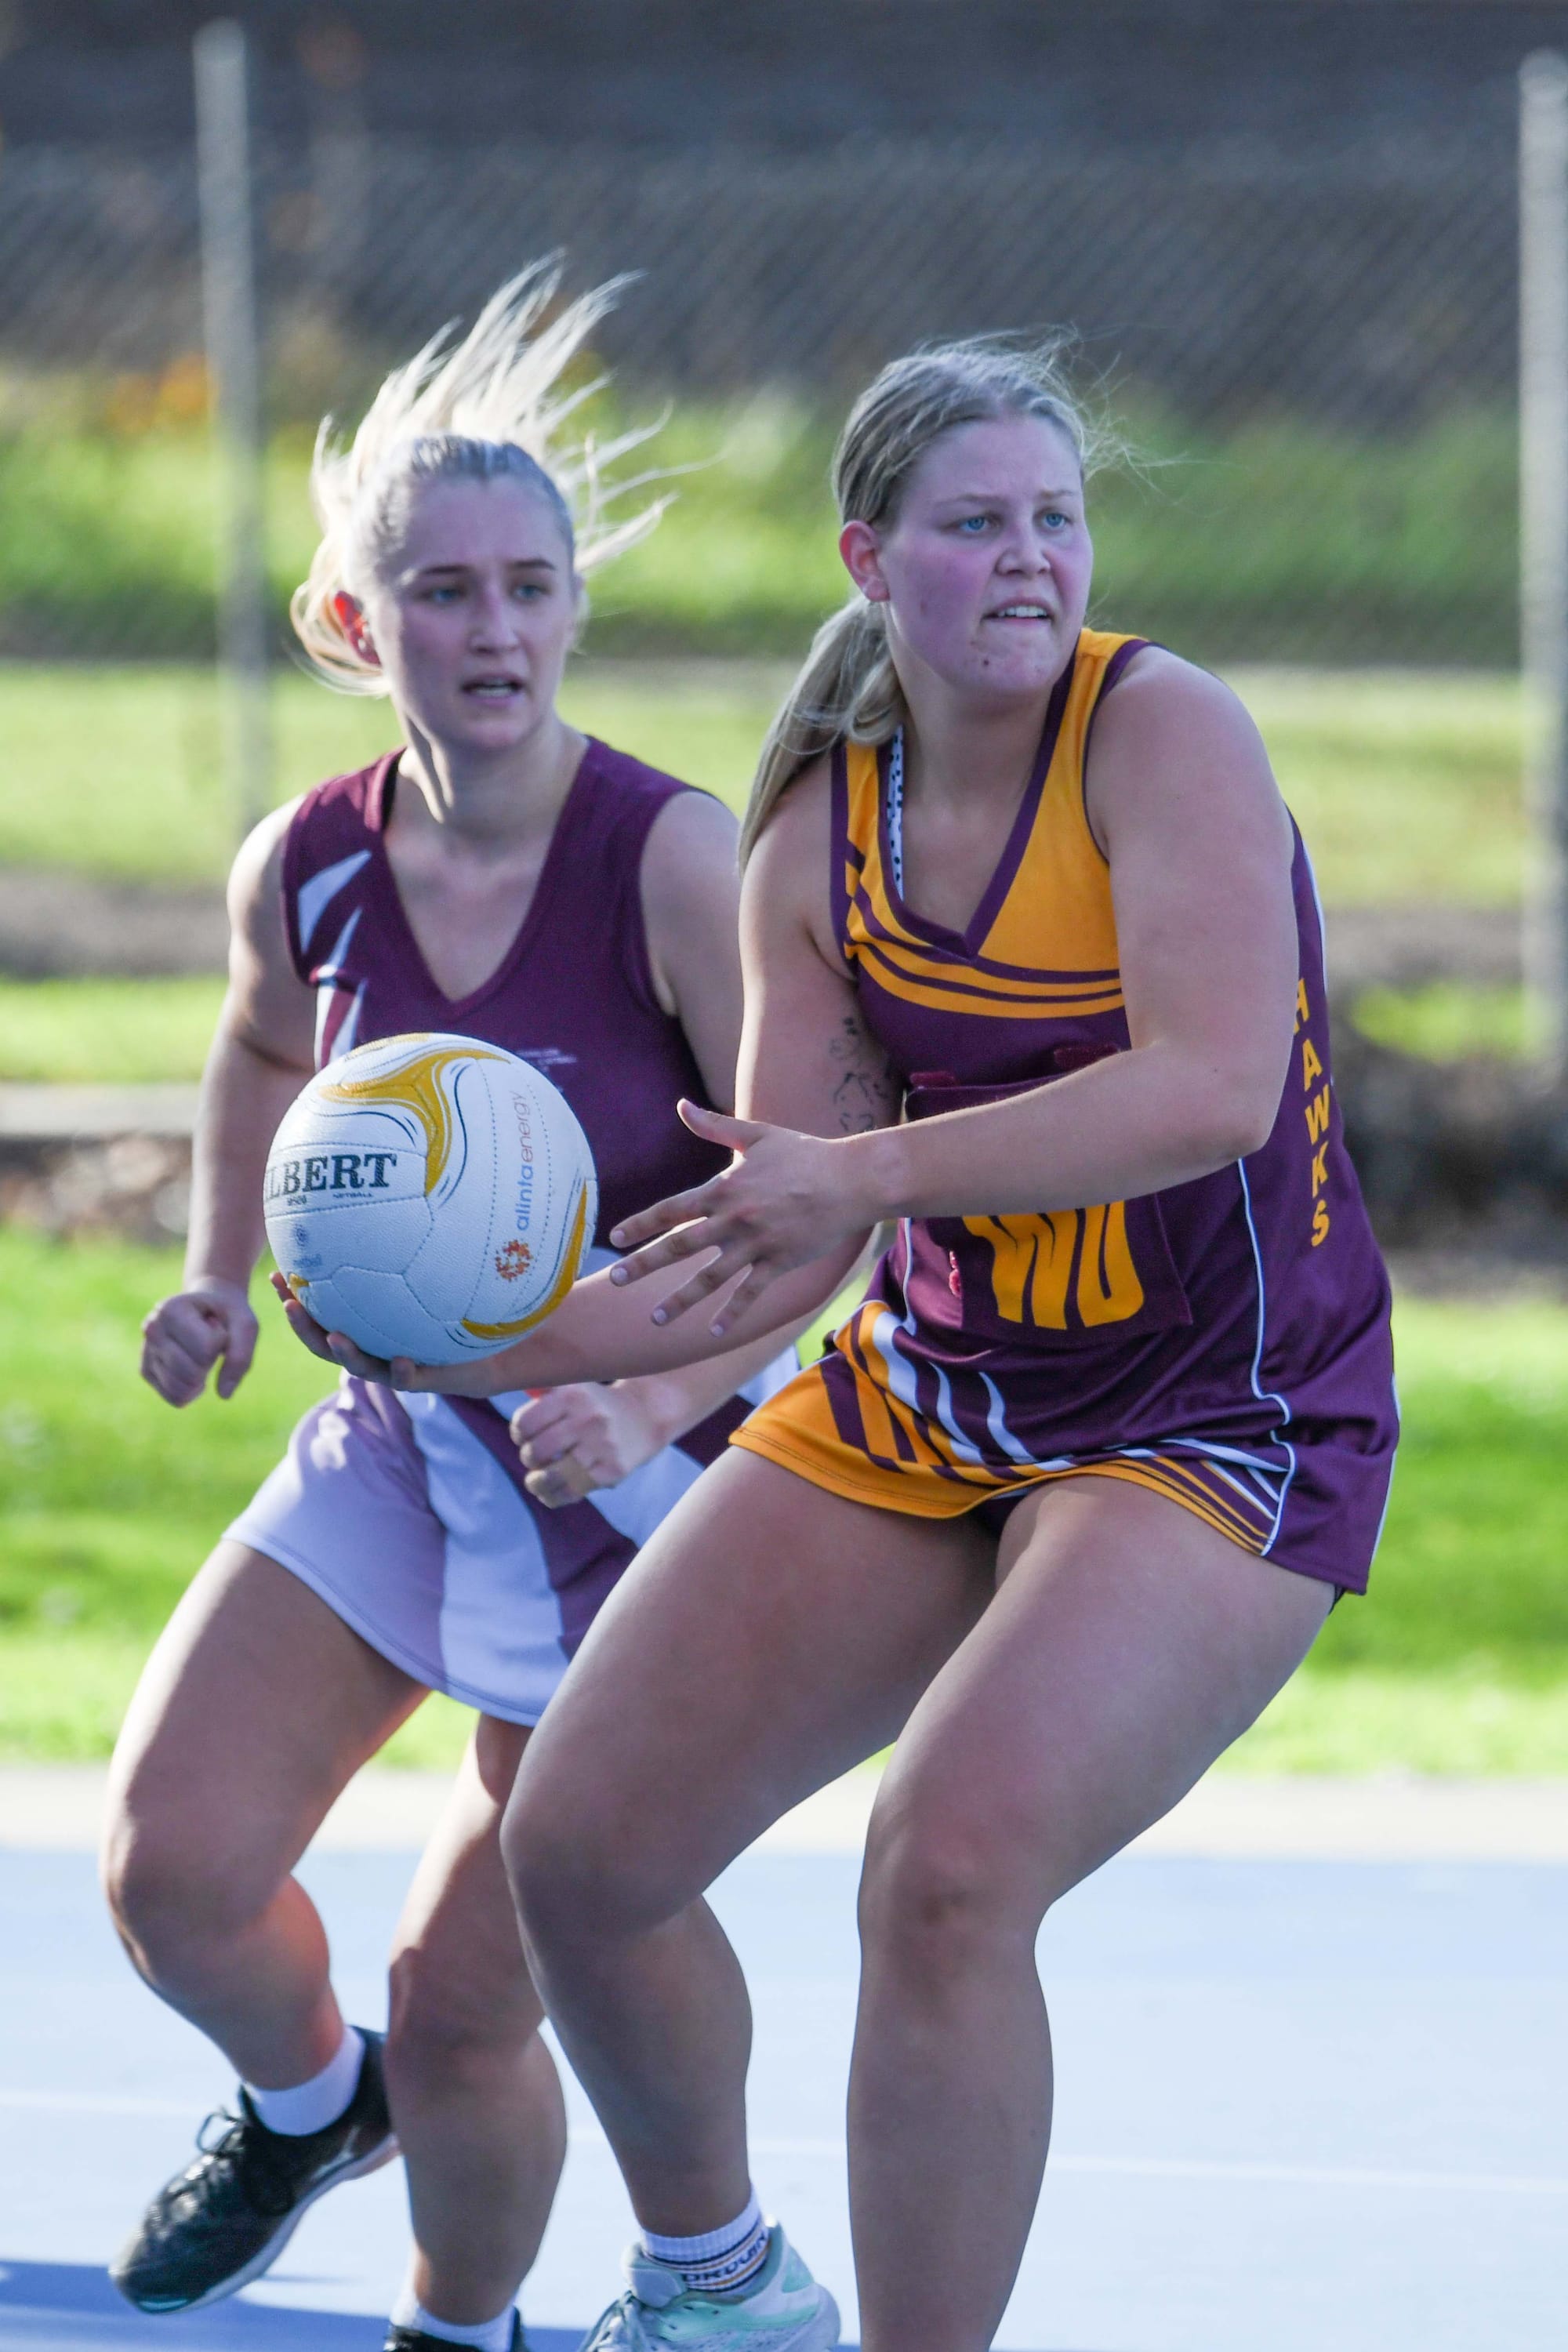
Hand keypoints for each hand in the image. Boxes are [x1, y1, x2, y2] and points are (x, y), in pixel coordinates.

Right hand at [141, 1279, 258, 1405]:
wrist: (207, 1307)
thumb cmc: (227, 1315)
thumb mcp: (245, 1325)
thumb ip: (241, 1357)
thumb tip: (224, 1395)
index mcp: (171, 1309)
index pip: (206, 1349)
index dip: (222, 1341)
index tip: (216, 1324)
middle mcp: (151, 1329)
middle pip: (192, 1373)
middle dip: (211, 1362)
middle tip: (208, 1340)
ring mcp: (145, 1350)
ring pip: (182, 1389)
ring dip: (202, 1377)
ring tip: (199, 1352)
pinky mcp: (146, 1371)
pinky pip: (175, 1398)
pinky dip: (193, 1390)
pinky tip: (193, 1368)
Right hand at [268, 1272, 499, 1395]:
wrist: (475, 1357)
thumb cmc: (441, 1315)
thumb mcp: (419, 1281)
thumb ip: (398, 1258)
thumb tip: (383, 1210)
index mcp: (358, 1329)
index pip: (316, 1315)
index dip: (291, 1298)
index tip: (275, 1275)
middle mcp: (367, 1350)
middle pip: (324, 1343)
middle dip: (303, 1326)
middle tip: (289, 1304)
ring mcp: (389, 1367)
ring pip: (359, 1365)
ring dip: (344, 1352)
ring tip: (335, 1337)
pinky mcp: (418, 1380)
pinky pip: (407, 1377)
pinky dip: (401, 1369)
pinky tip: (401, 1358)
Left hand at [509, 1382, 670, 1508]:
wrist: (645, 1415)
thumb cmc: (595, 1405)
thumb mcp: (573, 1388)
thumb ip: (540, 1395)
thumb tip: (499, 1393)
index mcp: (572, 1395)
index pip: (525, 1422)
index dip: (518, 1434)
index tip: (523, 1436)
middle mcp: (587, 1418)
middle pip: (535, 1452)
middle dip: (529, 1458)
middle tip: (534, 1457)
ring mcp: (602, 1446)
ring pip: (551, 1476)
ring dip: (536, 1482)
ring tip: (535, 1481)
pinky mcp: (613, 1470)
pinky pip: (572, 1492)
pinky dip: (554, 1497)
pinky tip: (550, 1493)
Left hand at [608, 1100, 870, 1333]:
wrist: (850, 1179)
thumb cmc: (804, 1154)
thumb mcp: (756, 1134)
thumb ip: (714, 1126)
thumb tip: (681, 1104)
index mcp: (724, 1190)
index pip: (671, 1209)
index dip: (641, 1224)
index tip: (616, 1238)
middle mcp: (734, 1220)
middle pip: (680, 1246)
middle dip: (645, 1265)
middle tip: (614, 1280)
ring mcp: (756, 1244)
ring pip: (710, 1278)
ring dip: (680, 1300)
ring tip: (655, 1319)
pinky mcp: (780, 1263)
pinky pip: (750, 1293)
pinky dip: (732, 1312)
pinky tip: (713, 1330)